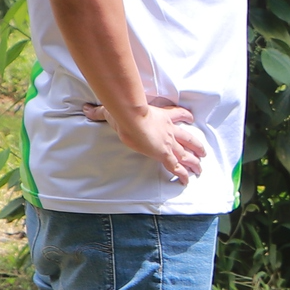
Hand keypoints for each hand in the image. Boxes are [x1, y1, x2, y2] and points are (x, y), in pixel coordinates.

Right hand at [83, 97, 206, 183]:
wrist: (131, 117)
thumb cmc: (125, 111)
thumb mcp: (113, 109)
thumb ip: (100, 111)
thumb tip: (86, 110)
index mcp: (161, 116)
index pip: (178, 115)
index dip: (185, 117)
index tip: (191, 118)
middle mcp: (169, 130)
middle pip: (188, 138)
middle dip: (196, 145)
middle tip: (203, 152)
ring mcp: (168, 142)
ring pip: (187, 153)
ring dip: (195, 161)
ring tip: (201, 168)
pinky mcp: (165, 154)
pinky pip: (177, 167)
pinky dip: (184, 174)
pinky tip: (188, 180)